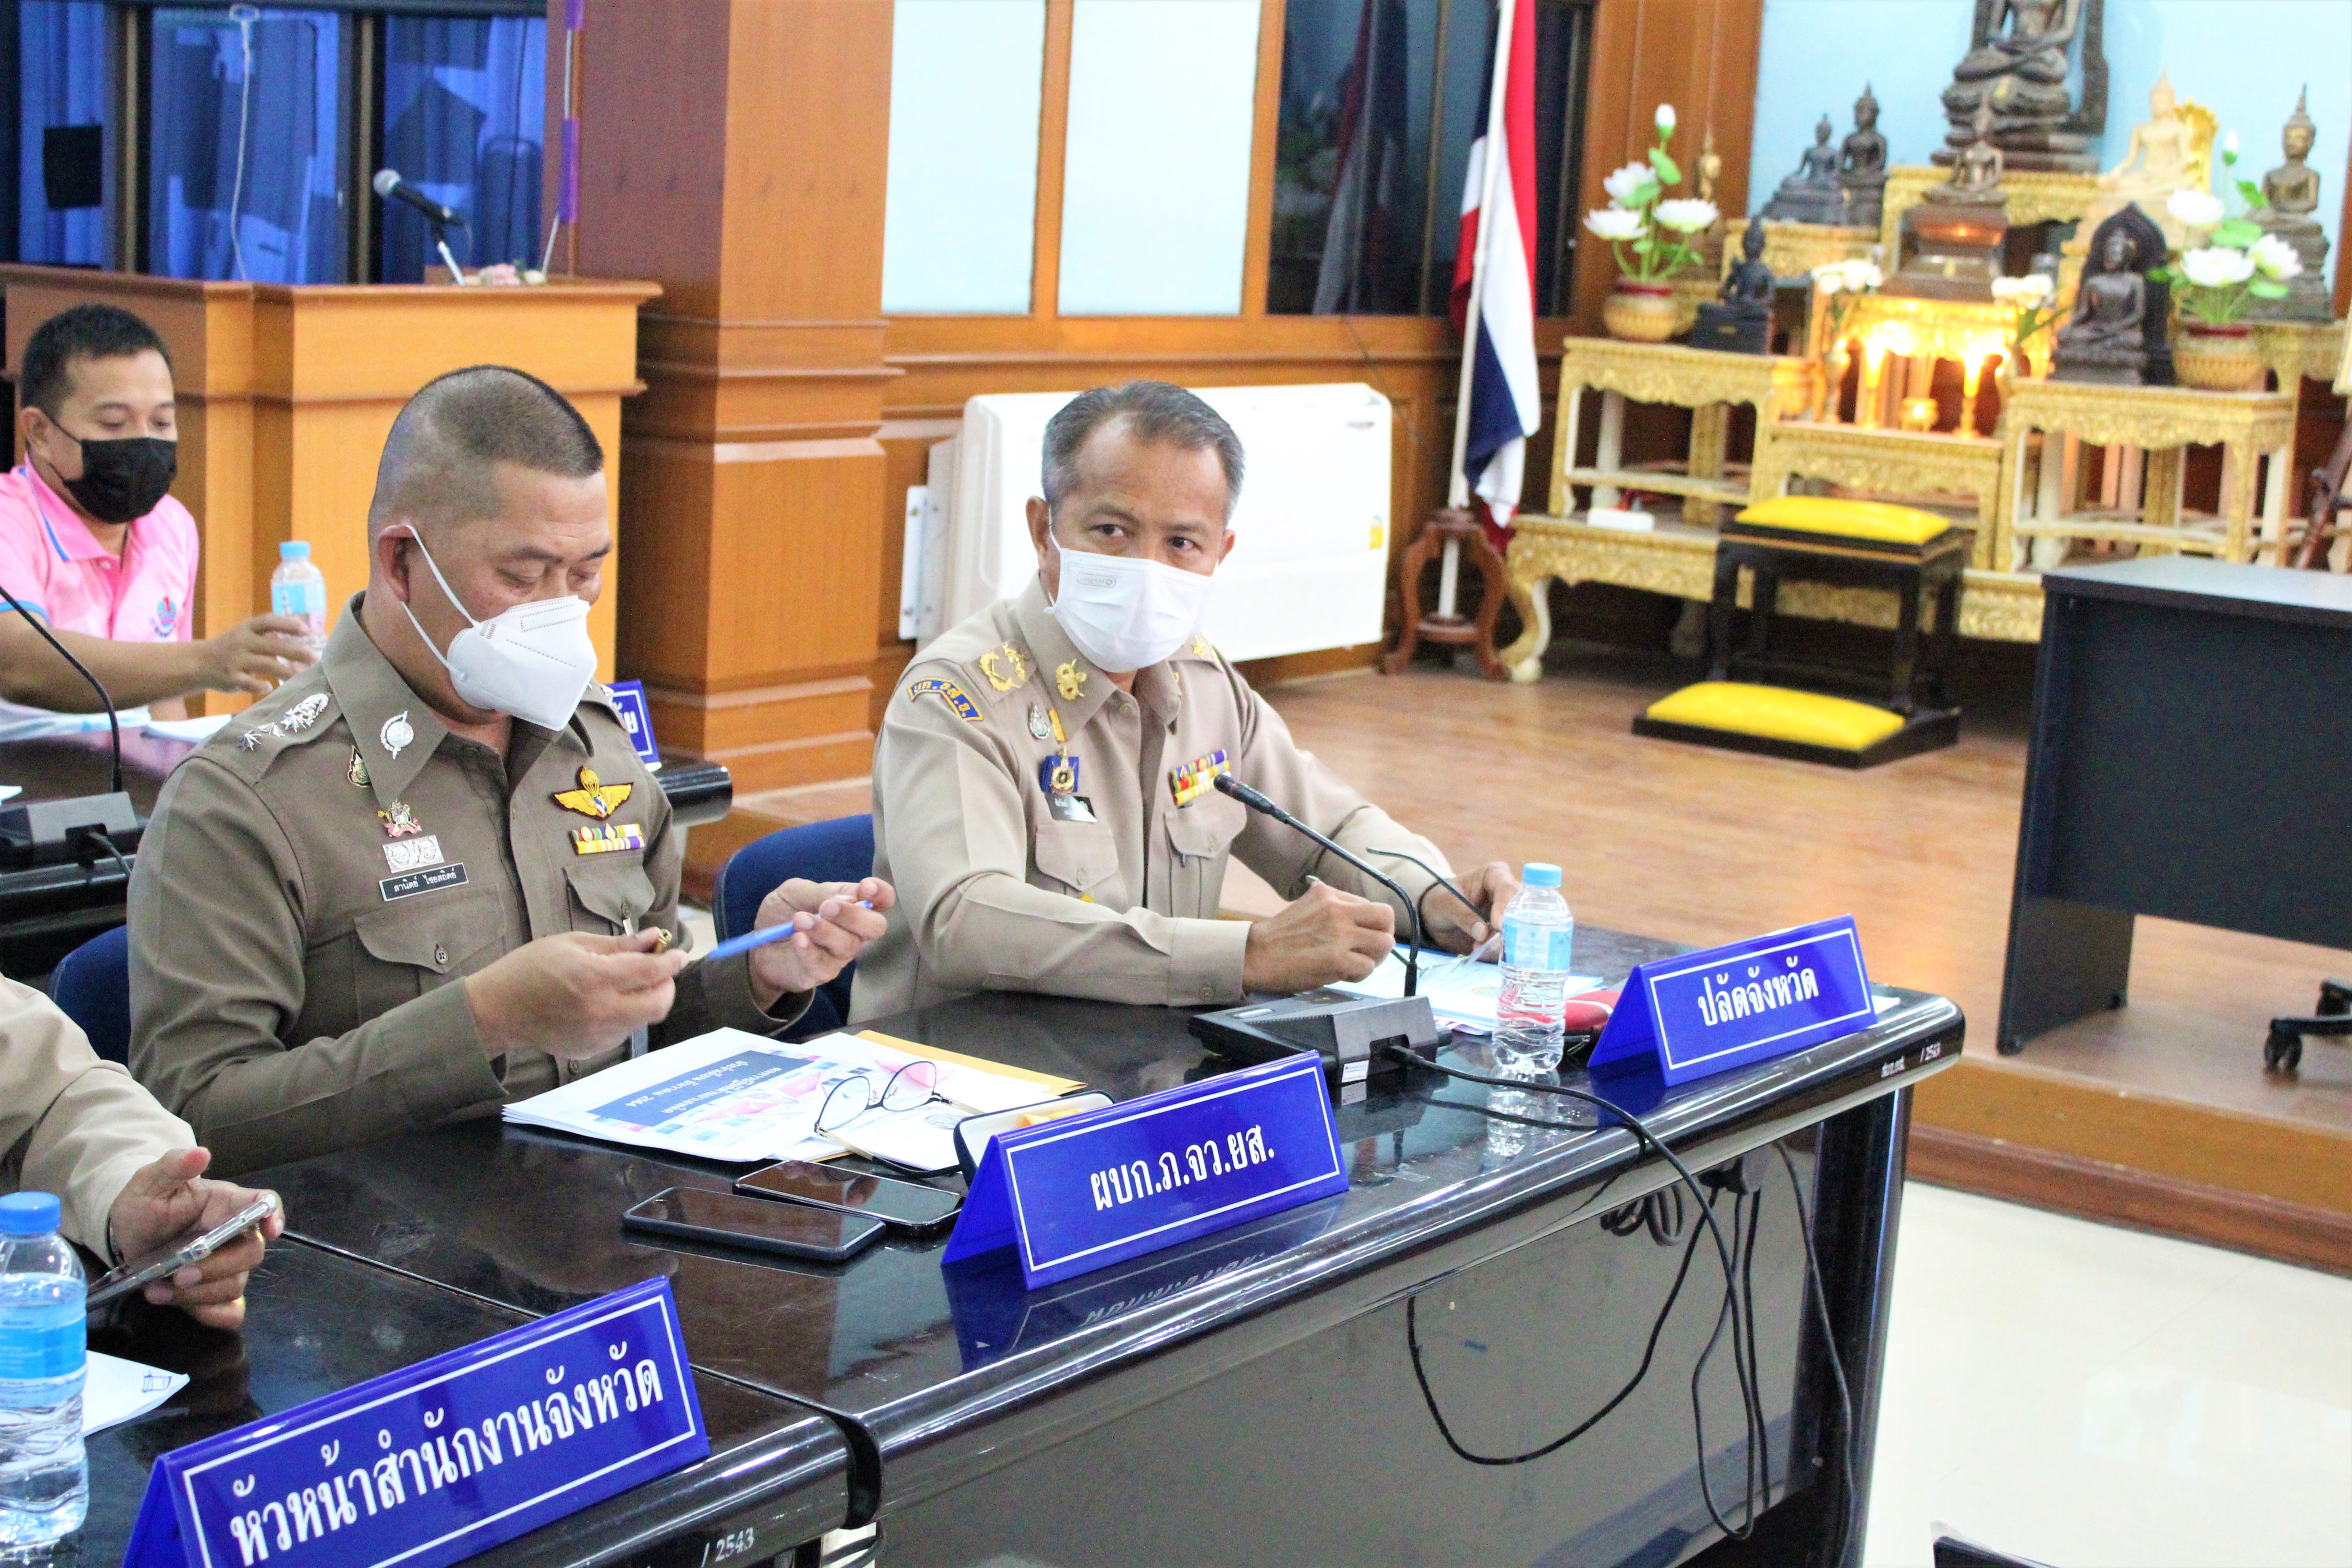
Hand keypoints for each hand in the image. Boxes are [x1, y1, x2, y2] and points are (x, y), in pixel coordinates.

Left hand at [105, 1149, 283, 1330]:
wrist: (128, 1235)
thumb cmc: (146, 1204)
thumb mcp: (150, 1181)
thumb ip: (173, 1166)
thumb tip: (201, 1153)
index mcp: (227, 1205)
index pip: (265, 1203)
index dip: (274, 1215)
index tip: (271, 1230)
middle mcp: (234, 1237)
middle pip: (251, 1253)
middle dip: (216, 1268)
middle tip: (178, 1274)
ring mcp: (226, 1268)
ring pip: (234, 1286)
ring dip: (197, 1295)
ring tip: (156, 1291)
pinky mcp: (212, 1294)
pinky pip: (228, 1312)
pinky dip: (212, 1314)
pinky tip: (184, 1308)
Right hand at [200, 614, 317, 695]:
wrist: (199, 662)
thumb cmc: (233, 647)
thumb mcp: (247, 635)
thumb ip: (270, 635)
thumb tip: (304, 635)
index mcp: (247, 628)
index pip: (268, 621)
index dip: (287, 624)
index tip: (306, 630)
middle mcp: (241, 641)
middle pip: (272, 645)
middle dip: (295, 652)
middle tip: (315, 658)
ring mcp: (235, 660)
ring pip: (265, 665)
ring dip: (286, 670)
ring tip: (302, 675)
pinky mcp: (230, 678)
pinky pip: (248, 683)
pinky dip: (259, 686)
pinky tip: (270, 688)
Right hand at [465, 930, 689, 1059]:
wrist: (497, 1010)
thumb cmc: (531, 968)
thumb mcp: (573, 944)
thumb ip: (618, 945)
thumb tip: (653, 938)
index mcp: (595, 979)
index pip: (650, 971)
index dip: (671, 961)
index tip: (679, 954)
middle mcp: (601, 1011)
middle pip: (658, 1004)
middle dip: (665, 984)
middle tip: (656, 971)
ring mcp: (597, 1035)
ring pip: (643, 1019)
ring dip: (645, 1000)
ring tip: (625, 984)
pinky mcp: (592, 1050)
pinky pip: (623, 1031)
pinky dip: (625, 1015)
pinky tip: (604, 1003)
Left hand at [743, 877, 895, 1012]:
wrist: (759, 945)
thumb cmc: (783, 914)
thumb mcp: (796, 891)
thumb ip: (820, 892)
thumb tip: (848, 899)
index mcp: (851, 906)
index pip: (881, 900)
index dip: (881, 894)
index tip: (866, 887)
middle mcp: (852, 932)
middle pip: (875, 927)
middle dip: (854, 915)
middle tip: (827, 908)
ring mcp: (839, 955)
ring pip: (848, 945)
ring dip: (825, 930)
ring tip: (800, 920)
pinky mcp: (821, 974)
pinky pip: (823, 965)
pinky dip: (810, 950)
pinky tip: (797, 939)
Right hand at [1243, 882, 1394, 992]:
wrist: (1256, 955)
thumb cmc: (1281, 936)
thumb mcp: (1309, 907)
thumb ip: (1336, 909)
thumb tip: (1364, 921)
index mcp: (1330, 894)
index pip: (1372, 906)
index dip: (1372, 925)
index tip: (1361, 937)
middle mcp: (1337, 910)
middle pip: (1386, 917)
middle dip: (1383, 936)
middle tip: (1370, 950)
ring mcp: (1339, 934)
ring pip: (1384, 943)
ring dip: (1373, 958)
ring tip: (1354, 963)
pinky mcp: (1337, 959)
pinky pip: (1368, 967)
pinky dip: (1358, 974)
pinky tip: (1342, 974)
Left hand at [1425, 861, 1520, 956]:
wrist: (1438, 916)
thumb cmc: (1443, 900)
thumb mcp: (1446, 904)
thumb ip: (1463, 915)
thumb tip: (1483, 933)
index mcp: (1495, 874)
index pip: (1506, 887)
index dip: (1504, 906)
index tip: (1497, 925)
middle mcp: (1508, 893)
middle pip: (1519, 910)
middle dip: (1507, 928)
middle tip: (1490, 942)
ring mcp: (1510, 914)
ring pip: (1517, 930)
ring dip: (1500, 943)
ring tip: (1477, 947)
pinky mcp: (1507, 932)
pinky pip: (1510, 943)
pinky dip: (1497, 950)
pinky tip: (1481, 951)